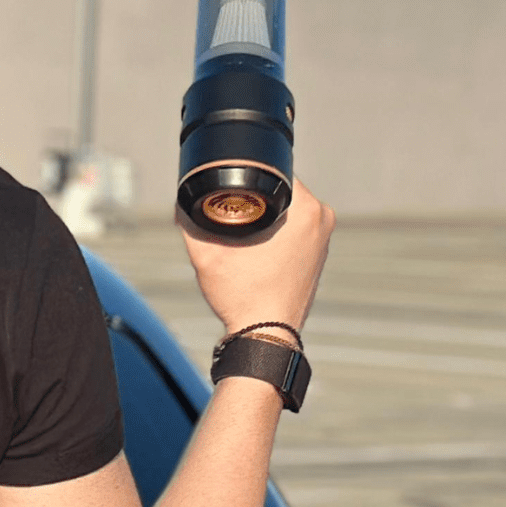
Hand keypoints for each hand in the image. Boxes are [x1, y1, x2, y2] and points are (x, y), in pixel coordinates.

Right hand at [178, 178, 333, 340]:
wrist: (265, 336)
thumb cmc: (243, 296)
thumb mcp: (207, 254)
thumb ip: (189, 221)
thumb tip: (181, 200)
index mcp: (306, 209)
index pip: (275, 170)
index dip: (248, 173)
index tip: (229, 188)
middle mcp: (322, 219)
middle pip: (283, 189)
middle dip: (256, 196)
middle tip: (230, 210)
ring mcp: (324, 239)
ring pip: (288, 209)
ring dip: (267, 214)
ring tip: (242, 232)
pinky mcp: (318, 254)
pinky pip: (294, 229)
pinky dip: (276, 232)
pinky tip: (256, 247)